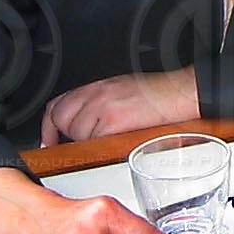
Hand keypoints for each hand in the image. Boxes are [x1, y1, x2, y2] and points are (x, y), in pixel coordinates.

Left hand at [40, 67, 199, 145]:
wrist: (183, 94)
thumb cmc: (163, 96)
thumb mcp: (125, 92)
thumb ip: (101, 104)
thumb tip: (85, 124)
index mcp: (98, 86)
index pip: (58, 104)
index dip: (50, 126)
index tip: (51, 141)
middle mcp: (95, 94)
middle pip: (60, 118)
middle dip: (70, 135)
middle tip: (88, 142)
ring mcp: (101, 106)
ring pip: (77, 134)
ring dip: (91, 142)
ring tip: (116, 137)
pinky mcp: (111, 121)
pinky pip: (92, 142)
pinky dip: (102, 147)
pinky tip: (119, 141)